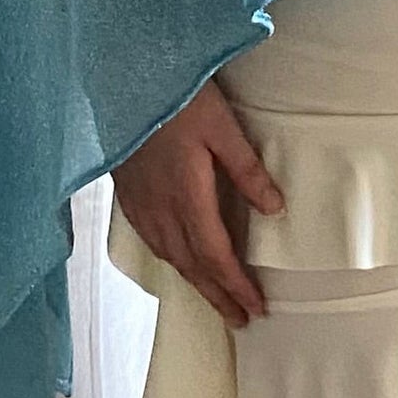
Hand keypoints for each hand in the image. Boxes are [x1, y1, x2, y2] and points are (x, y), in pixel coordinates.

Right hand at [111, 77, 286, 329]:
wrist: (121, 78)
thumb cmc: (176, 97)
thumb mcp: (221, 126)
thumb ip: (247, 169)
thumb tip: (276, 209)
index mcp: (187, 196)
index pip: (216, 256)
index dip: (235, 286)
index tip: (256, 309)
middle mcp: (160, 209)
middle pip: (192, 266)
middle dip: (217, 295)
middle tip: (241, 319)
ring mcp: (140, 204)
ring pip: (170, 256)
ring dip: (195, 282)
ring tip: (216, 298)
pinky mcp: (127, 194)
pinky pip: (151, 241)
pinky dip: (172, 260)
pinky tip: (178, 260)